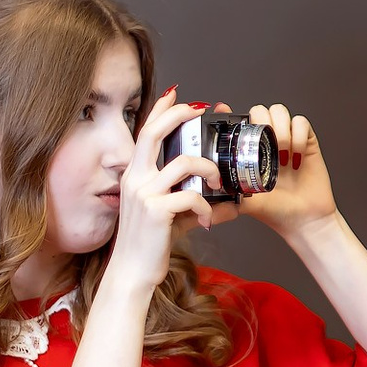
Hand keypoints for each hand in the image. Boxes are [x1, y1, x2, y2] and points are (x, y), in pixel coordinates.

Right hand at [102, 89, 223, 296]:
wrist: (132, 273)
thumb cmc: (150, 244)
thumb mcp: (176, 218)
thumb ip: (201, 206)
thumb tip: (234, 204)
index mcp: (137, 174)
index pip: (145, 133)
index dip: (160, 110)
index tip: (177, 93)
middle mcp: (136, 178)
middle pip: (154, 132)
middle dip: (179, 115)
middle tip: (201, 110)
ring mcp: (144, 193)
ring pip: (184, 163)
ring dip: (210, 169)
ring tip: (219, 182)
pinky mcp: (156, 211)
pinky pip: (192, 197)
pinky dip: (208, 207)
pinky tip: (209, 219)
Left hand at [215, 102, 337, 241]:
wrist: (304, 219)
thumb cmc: (276, 211)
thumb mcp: (244, 206)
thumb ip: (224, 208)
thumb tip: (204, 218)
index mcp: (249, 152)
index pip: (238, 122)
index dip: (229, 113)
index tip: (223, 112)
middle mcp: (266, 142)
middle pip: (259, 110)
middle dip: (261, 123)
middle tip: (265, 146)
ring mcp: (287, 139)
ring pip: (279, 111)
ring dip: (280, 129)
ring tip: (281, 152)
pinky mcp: (306, 141)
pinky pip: (301, 122)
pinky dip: (298, 136)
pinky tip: (295, 156)